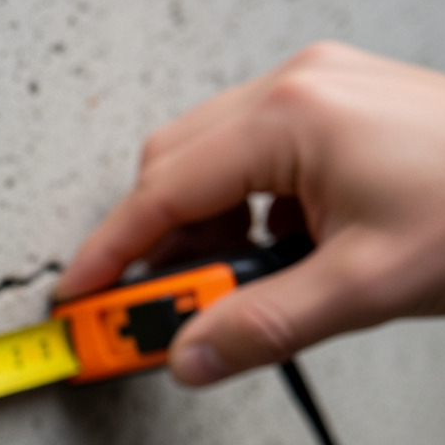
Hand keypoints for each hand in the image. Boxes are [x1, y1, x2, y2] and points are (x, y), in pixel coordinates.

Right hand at [56, 41, 444, 384]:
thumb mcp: (365, 288)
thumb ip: (260, 327)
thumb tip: (187, 356)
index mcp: (292, 118)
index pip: (161, 192)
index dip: (110, 254)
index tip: (79, 300)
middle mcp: (296, 87)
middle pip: (172, 167)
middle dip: (154, 245)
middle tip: (154, 313)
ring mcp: (318, 89)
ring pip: (209, 161)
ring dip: (202, 230)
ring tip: (232, 290)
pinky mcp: (338, 105)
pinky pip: (253, 156)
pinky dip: (243, 211)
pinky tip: (274, 253)